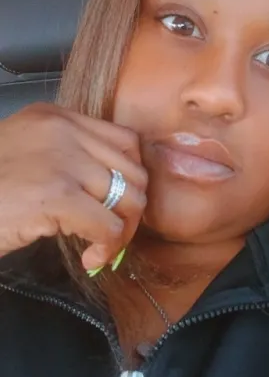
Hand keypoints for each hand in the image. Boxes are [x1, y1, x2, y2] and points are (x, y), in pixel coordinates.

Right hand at [0, 103, 147, 270]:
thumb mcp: (25, 155)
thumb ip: (66, 158)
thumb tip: (114, 192)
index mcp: (55, 117)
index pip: (125, 141)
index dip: (131, 178)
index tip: (118, 205)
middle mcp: (63, 130)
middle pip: (134, 171)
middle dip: (131, 210)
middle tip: (111, 235)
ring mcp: (61, 160)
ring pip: (128, 199)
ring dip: (121, 233)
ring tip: (98, 249)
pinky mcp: (56, 195)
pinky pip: (109, 226)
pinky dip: (106, 248)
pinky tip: (88, 259)